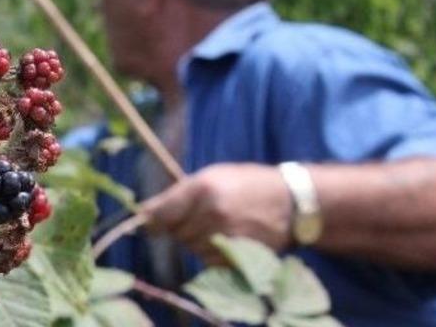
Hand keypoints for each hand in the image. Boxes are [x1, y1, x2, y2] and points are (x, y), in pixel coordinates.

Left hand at [141, 163, 292, 264]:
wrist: (291, 201)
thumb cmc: (246, 183)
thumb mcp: (212, 175)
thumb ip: (180, 194)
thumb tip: (145, 213)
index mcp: (203, 188)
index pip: (161, 212)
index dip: (151, 218)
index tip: (147, 220)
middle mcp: (212, 214)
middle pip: (175, 232)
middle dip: (179, 226)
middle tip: (197, 216)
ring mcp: (226, 237)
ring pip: (191, 247)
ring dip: (195, 240)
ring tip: (216, 225)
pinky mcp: (237, 256)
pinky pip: (207, 261)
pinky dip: (210, 253)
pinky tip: (225, 238)